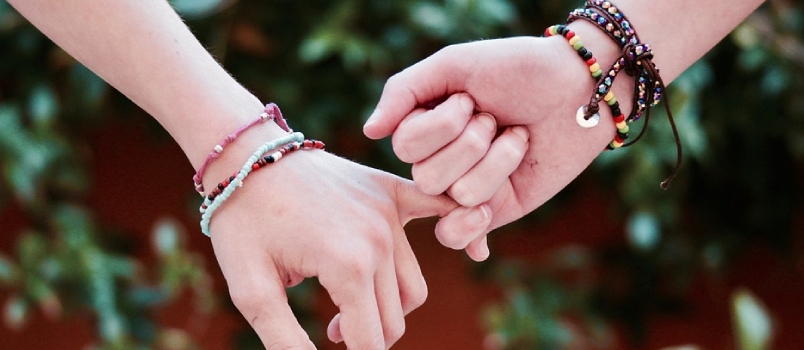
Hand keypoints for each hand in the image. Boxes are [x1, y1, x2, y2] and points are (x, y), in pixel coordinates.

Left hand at [207, 149, 456, 348]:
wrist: (246, 156)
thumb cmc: (242, 223)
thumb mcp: (252, 290)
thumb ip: (285, 340)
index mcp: (348, 265)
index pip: (371, 340)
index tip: (328, 342)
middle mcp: (380, 239)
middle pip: (395, 317)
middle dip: (365, 336)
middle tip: (328, 330)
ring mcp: (390, 212)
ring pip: (412, 286)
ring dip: (388, 307)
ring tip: (346, 305)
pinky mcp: (391, 190)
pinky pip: (440, 212)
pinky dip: (461, 228)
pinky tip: (477, 251)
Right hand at [364, 32, 625, 260]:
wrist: (579, 90)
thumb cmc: (517, 69)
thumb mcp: (455, 64)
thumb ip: (403, 91)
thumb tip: (369, 132)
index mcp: (423, 124)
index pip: (406, 145)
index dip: (444, 123)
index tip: (472, 98)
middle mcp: (438, 158)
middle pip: (428, 176)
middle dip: (473, 143)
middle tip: (497, 119)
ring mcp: (463, 187)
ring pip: (458, 197)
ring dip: (498, 162)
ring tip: (517, 139)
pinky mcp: (493, 210)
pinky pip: (459, 236)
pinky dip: (469, 231)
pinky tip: (485, 216)